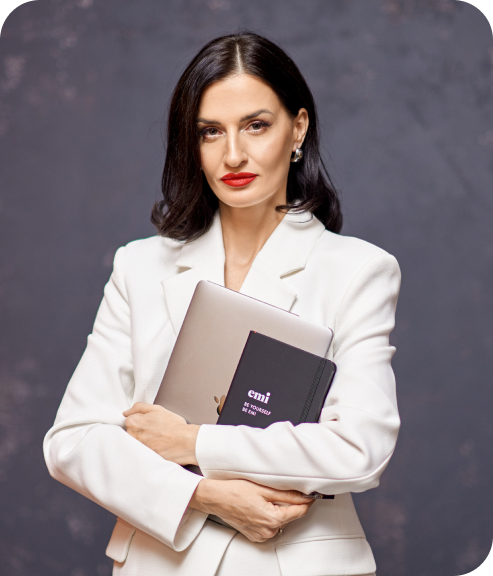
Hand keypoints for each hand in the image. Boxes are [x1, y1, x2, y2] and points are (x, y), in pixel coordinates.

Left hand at [123, 403, 199, 465]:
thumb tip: (126, 412)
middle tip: (154, 430)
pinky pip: (141, 452)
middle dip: (139, 431)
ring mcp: (137, 448)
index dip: (140, 420)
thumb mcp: (157, 409)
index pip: (129, 421)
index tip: (148, 422)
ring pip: (136, 442)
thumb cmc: (173, 425)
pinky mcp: (143, 458)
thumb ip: (139, 407)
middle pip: (130, 433)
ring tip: (156, 439)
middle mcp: (133, 436)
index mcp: (134, 422)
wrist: (185, 442)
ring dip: (143, 441)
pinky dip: (147, 449)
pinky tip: (157, 447)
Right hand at [189, 478, 314, 541]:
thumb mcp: (264, 488)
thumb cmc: (235, 491)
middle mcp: (268, 531)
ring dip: (278, 510)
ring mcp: (261, 535)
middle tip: (280, 489)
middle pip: (289, 516)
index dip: (307, 501)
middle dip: (290, 503)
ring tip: (265, 497)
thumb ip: (287, 494)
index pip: (299, 511)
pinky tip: (259, 506)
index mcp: (273, 519)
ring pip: (279, 521)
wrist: (216, 498)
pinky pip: (269, 526)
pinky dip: (269, 516)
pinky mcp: (255, 535)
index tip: (311, 494)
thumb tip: (304, 495)